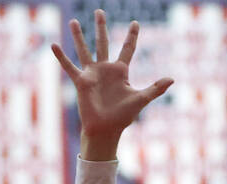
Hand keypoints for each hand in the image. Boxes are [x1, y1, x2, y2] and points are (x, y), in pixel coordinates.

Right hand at [51, 9, 172, 157]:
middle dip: (101, 27)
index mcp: (120, 71)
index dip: (132, 36)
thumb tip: (172, 79)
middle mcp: (105, 69)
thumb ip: (155, 88)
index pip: (128, 49)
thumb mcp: (141, 99)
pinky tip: (53, 45)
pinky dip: (61, 57)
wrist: (105, 129)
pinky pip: (69, 67)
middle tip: (99, 11)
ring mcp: (92, 74)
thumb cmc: (123, 117)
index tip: (135, 23)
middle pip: (103, 42)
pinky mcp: (81, 82)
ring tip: (73, 21)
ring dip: (78, 36)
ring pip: (84, 50)